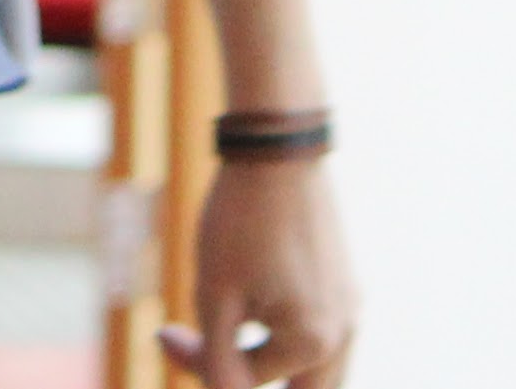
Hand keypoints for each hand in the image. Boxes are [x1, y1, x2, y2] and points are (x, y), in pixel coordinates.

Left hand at [161, 154, 355, 388]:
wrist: (277, 149)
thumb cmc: (240, 220)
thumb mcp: (214, 295)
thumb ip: (217, 362)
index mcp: (313, 343)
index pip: (244, 381)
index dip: (196, 361)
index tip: (164, 331)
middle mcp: (344, 333)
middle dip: (256, 380)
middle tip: (218, 357)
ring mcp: (351, 309)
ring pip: (318, 373)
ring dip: (274, 367)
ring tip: (232, 337)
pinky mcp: (346, 287)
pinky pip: (323, 338)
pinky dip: (289, 341)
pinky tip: (257, 309)